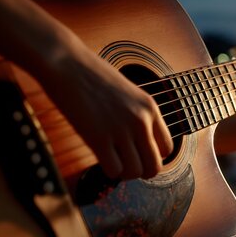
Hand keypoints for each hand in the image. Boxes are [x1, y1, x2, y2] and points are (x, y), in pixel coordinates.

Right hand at [39, 30, 172, 179]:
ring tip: (113, 161)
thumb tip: (137, 142)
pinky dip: (108, 171)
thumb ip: (136, 115)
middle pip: (155, 166)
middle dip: (141, 171)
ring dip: (124, 173)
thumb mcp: (127, 93)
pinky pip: (114, 171)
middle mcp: (141, 121)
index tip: (137, 153)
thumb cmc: (92, 76)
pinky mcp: (99, 138)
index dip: (152, 156)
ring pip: (135, 172)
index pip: (167, 148)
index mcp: (150, 108)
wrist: (67, 64)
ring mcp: (121, 130)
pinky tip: (101, 159)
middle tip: (126, 164)